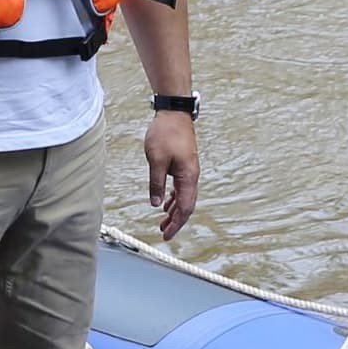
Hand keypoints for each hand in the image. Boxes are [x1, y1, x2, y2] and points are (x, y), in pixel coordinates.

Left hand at [144, 112, 198, 240]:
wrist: (174, 113)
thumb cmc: (166, 133)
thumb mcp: (156, 160)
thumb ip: (156, 183)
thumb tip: (156, 204)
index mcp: (188, 176)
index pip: (185, 207)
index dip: (176, 223)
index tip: (167, 235)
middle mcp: (191, 176)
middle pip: (186, 205)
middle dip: (176, 221)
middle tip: (164, 233)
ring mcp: (188, 170)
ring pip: (183, 197)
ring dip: (174, 210)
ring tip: (163, 222)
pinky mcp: (183, 165)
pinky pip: (180, 187)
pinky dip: (173, 198)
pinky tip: (165, 202)